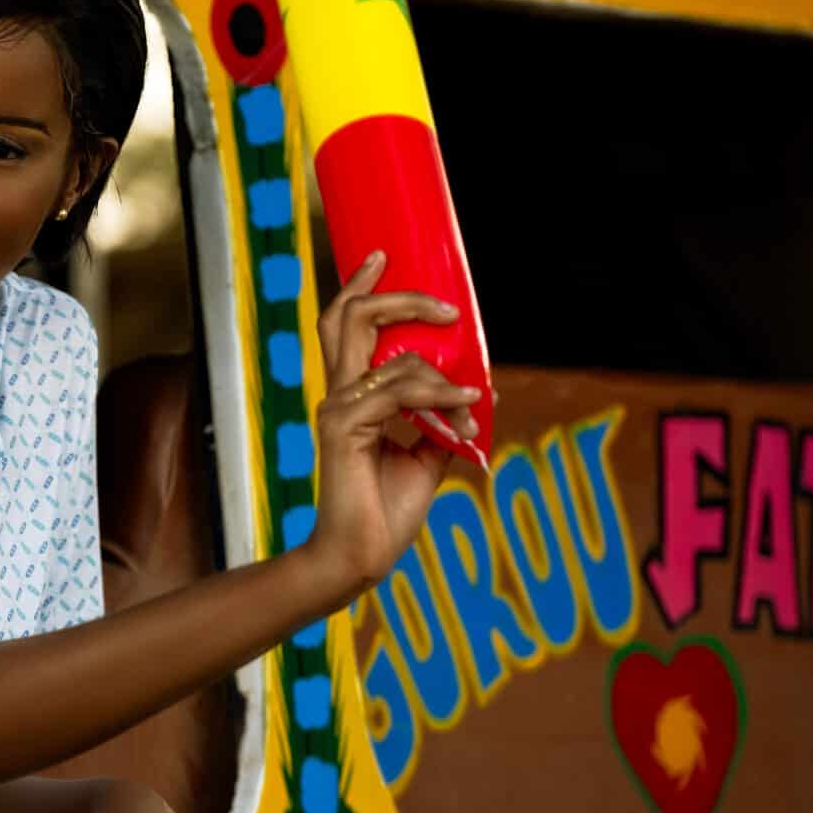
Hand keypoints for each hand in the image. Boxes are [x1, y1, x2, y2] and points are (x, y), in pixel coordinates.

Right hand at [307, 250, 480, 597]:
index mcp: (349, 395)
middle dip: (398, 298)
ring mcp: (336, 408)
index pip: (343, 326)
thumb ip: (439, 421)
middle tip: (446, 308)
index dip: (360, 287)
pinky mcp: (344, 427)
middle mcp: (337, 394)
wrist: (361, 555)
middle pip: (351, 318)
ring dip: (447, 379)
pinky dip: (441, 395)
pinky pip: (401, 392)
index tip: (381, 257)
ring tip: (475, 406)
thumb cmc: (386, 510)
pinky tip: (468, 406)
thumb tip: (476, 392)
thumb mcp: (425, 456)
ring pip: (394, 359)